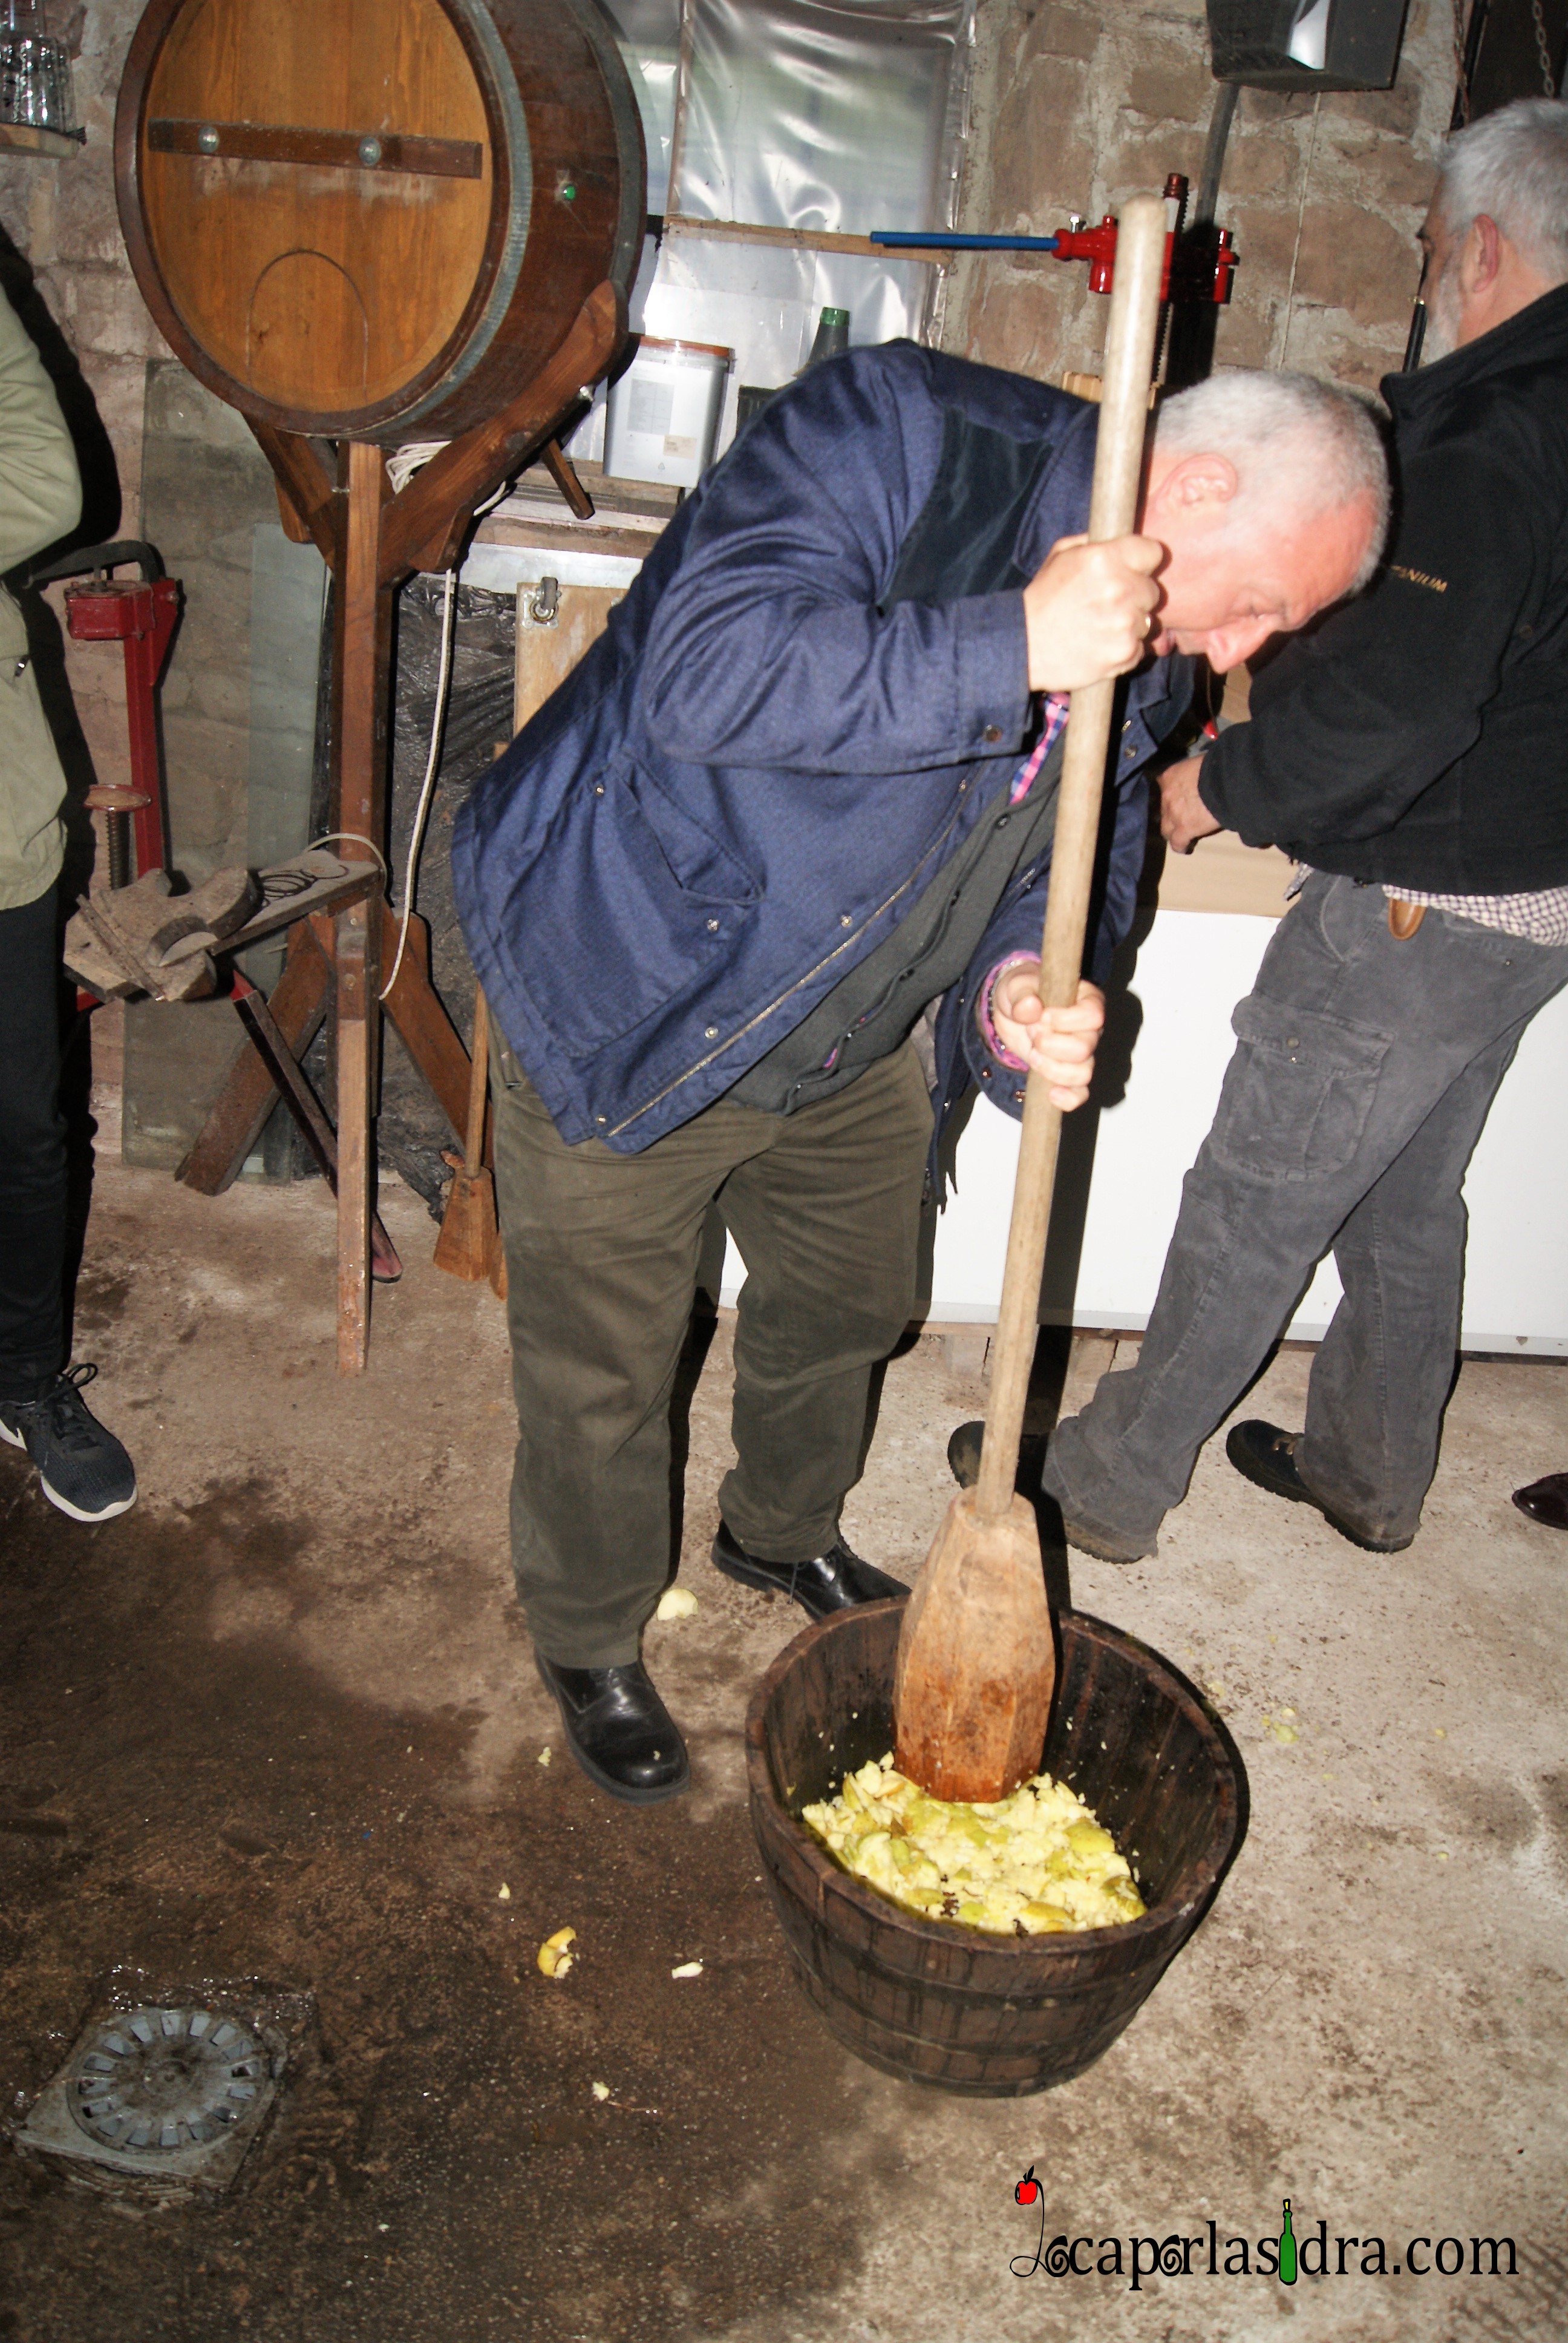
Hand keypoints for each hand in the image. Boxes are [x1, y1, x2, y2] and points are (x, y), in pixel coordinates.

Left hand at [990, 970, 1105, 1110]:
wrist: (1011, 1013)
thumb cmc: (1022, 994)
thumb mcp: (1016, 985)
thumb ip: (1022, 993)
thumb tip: (1030, 1008)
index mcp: (1086, 1001)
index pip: (1093, 1016)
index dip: (1066, 1021)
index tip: (1042, 1016)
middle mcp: (1090, 1030)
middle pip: (1085, 1048)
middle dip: (1051, 1045)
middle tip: (1032, 1033)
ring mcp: (1082, 1056)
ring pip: (1083, 1074)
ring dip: (1052, 1069)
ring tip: (1033, 1054)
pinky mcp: (1069, 1076)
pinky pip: (1080, 1095)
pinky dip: (1067, 1099)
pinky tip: (1051, 1094)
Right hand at [1023, 533, 1163, 693]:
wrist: (1023, 645)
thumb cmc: (1042, 599)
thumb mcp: (1060, 555)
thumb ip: (1092, 542)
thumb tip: (1117, 536)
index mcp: (1106, 559)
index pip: (1154, 552)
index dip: (1143, 561)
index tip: (1133, 570)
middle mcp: (1120, 589)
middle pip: (1153, 590)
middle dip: (1135, 595)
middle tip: (1108, 603)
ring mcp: (1125, 623)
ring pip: (1147, 621)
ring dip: (1130, 624)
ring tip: (1100, 627)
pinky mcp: (1125, 652)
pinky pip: (1139, 648)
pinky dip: (1124, 649)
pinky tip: (1101, 645)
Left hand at [1158, 755, 1221, 853]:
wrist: (1226, 781)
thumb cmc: (1218, 766)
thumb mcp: (1200, 762)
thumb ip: (1194, 770)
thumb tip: (1201, 773)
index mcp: (1170, 775)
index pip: (1163, 786)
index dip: (1171, 793)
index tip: (1178, 796)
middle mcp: (1167, 795)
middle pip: (1163, 809)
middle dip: (1170, 814)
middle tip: (1181, 816)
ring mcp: (1173, 813)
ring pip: (1166, 828)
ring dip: (1173, 831)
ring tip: (1180, 835)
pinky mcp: (1184, 828)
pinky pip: (1177, 842)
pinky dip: (1180, 846)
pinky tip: (1184, 848)